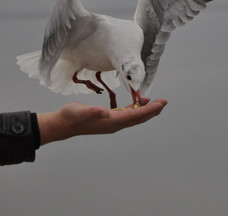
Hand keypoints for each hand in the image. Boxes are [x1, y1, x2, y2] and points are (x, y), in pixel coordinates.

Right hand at [37, 98, 166, 145]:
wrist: (63, 124)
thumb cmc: (71, 116)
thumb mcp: (80, 111)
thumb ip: (93, 111)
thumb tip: (105, 112)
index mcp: (111, 122)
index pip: (135, 116)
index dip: (149, 109)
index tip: (160, 103)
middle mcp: (115, 124)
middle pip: (139, 118)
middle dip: (153, 110)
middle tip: (164, 102)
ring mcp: (112, 123)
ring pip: (135, 117)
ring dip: (147, 110)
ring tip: (157, 103)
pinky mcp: (109, 119)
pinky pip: (127, 114)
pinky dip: (136, 109)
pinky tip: (140, 102)